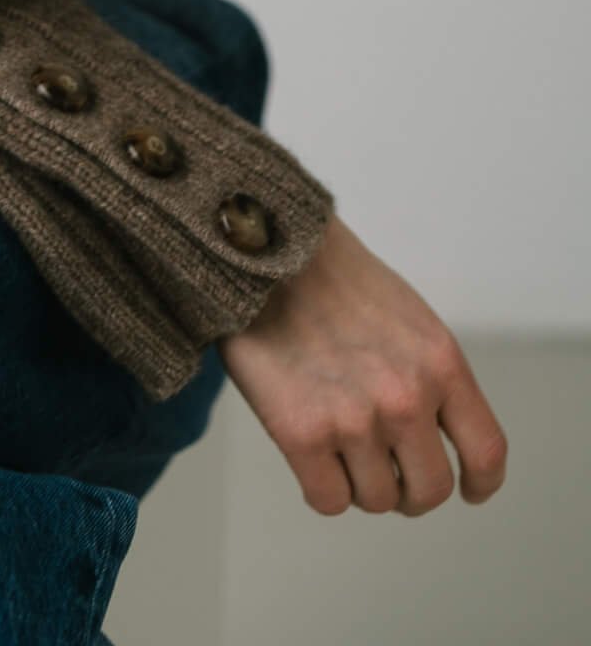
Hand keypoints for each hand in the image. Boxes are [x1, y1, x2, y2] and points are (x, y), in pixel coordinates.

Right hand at [217, 210, 508, 516]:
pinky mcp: (302, 432)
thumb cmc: (332, 278)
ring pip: (376, 499)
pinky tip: (309, 449)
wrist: (264, 249)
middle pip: (431, 491)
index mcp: (441, 363)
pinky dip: (321, 485)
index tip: (469, 490)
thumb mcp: (408, 317)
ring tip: (335, 440)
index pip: (486, 452)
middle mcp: (407, 397)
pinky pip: (329, 500)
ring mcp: (355, 418)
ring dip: (358, 481)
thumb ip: (429, 375)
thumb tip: (433, 435)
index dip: (479, 482)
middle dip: (408, 490)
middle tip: (383, 468)